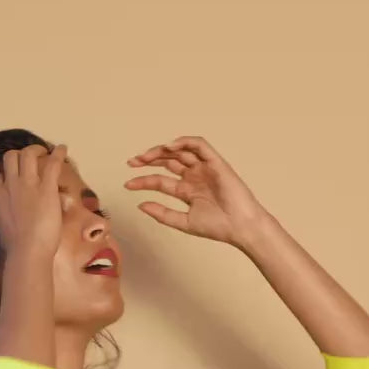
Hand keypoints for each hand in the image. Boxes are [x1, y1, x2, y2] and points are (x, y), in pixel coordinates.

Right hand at [0, 143, 66, 259]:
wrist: (27, 251)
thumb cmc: (17, 248)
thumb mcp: (6, 228)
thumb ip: (10, 216)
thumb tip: (20, 215)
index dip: (6, 176)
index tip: (13, 178)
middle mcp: (10, 185)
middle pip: (10, 158)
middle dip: (20, 155)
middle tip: (31, 158)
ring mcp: (28, 183)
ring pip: (27, 154)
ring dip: (36, 150)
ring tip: (44, 151)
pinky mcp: (46, 187)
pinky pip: (52, 163)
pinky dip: (58, 154)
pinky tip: (63, 149)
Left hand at [123, 135, 267, 246]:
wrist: (241, 227)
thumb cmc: (218, 227)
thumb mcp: (183, 222)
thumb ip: (162, 213)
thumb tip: (140, 205)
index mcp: (187, 190)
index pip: (160, 180)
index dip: (143, 180)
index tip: (127, 184)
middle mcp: (194, 176)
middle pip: (168, 161)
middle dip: (149, 159)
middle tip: (132, 162)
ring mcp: (204, 167)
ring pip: (180, 150)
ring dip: (162, 150)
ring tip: (146, 156)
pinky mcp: (215, 162)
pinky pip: (198, 144)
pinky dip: (183, 142)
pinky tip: (168, 147)